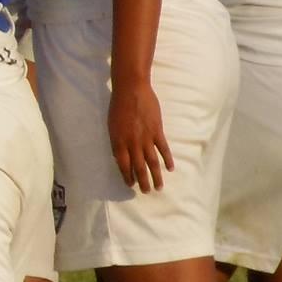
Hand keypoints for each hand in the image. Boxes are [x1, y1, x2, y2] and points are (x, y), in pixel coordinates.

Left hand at [106, 79, 174, 193]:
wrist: (131, 90)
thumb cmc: (118, 106)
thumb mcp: (112, 126)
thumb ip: (116, 141)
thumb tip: (118, 155)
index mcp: (118, 142)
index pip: (123, 165)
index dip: (127, 176)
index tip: (131, 184)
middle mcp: (132, 143)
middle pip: (138, 167)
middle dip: (143, 181)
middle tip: (146, 192)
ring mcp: (146, 138)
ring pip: (152, 161)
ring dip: (156, 176)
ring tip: (158, 187)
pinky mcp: (157, 131)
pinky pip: (163, 148)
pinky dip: (167, 159)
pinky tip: (170, 168)